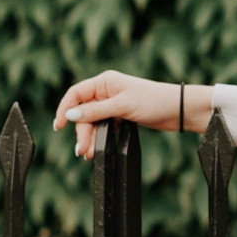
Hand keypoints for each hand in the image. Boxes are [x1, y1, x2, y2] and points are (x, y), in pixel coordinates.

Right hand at [53, 72, 211, 159]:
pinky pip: (105, 125)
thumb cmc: (153, 102)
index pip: (75, 94)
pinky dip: (100, 136)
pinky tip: (98, 148)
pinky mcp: (122, 114)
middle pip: (84, 111)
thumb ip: (95, 111)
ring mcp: (114, 103)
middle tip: (82, 150)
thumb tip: (71, 115)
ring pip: (94, 121)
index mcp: (104, 82)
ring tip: (88, 154)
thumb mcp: (122, 107)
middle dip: (81, 131)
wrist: (178, 110)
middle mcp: (107, 91)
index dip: (64, 109)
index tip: (58, 126)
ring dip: (90, 137)